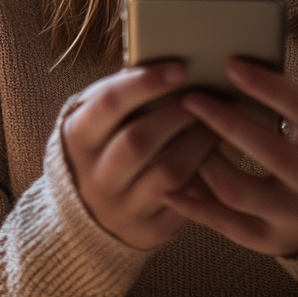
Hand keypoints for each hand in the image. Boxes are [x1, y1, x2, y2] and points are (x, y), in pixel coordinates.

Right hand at [62, 62, 219, 249]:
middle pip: (139, 141)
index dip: (145, 83)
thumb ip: (125, 93)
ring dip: (200, 143)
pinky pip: (185, 203)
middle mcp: (94, 178)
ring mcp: (120, 210)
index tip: (180, 67)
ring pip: (168, 174)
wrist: (87, 212)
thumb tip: (172, 63)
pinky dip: (205, 176)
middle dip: (178, 114)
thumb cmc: (104, 143)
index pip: (109, 103)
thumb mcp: (98, 117)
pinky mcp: (147, 233)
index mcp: (77, 139)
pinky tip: (219, 155)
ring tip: (219, 122)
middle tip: (209, 95)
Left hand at [163, 58, 297, 256]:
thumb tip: (231, 69)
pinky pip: (224, 224)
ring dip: (204, 160)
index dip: (268, 86)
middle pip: (270, 151)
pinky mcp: (268, 240)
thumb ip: (283, 101)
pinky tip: (169, 187)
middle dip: (226, 123)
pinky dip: (194, 206)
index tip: (231, 65)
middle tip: (191, 99)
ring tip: (181, 136)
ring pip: (238, 191)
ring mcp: (294, 217)